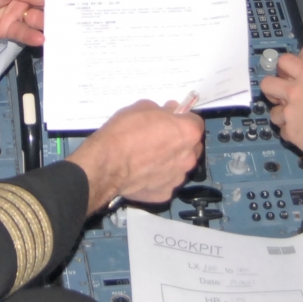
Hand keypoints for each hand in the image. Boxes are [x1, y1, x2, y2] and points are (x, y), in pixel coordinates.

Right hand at [70, 99, 206, 213]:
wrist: (107, 164)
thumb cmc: (125, 132)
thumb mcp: (142, 107)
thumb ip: (162, 110)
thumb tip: (170, 112)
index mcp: (188, 132)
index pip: (195, 122)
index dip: (182, 120)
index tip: (170, 121)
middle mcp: (189, 157)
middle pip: (191, 147)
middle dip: (180, 142)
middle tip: (159, 140)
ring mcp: (178, 178)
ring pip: (179, 166)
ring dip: (170, 162)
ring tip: (148, 159)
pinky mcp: (165, 194)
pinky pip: (165, 182)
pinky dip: (157, 178)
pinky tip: (142, 174)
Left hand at [259, 53, 302, 156]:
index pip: (286, 61)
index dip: (284, 65)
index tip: (287, 72)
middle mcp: (294, 93)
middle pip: (267, 85)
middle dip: (271, 90)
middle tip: (280, 96)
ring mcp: (289, 114)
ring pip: (272, 113)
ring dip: (281, 116)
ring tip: (291, 120)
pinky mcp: (290, 133)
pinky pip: (283, 132)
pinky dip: (289, 133)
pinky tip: (298, 135)